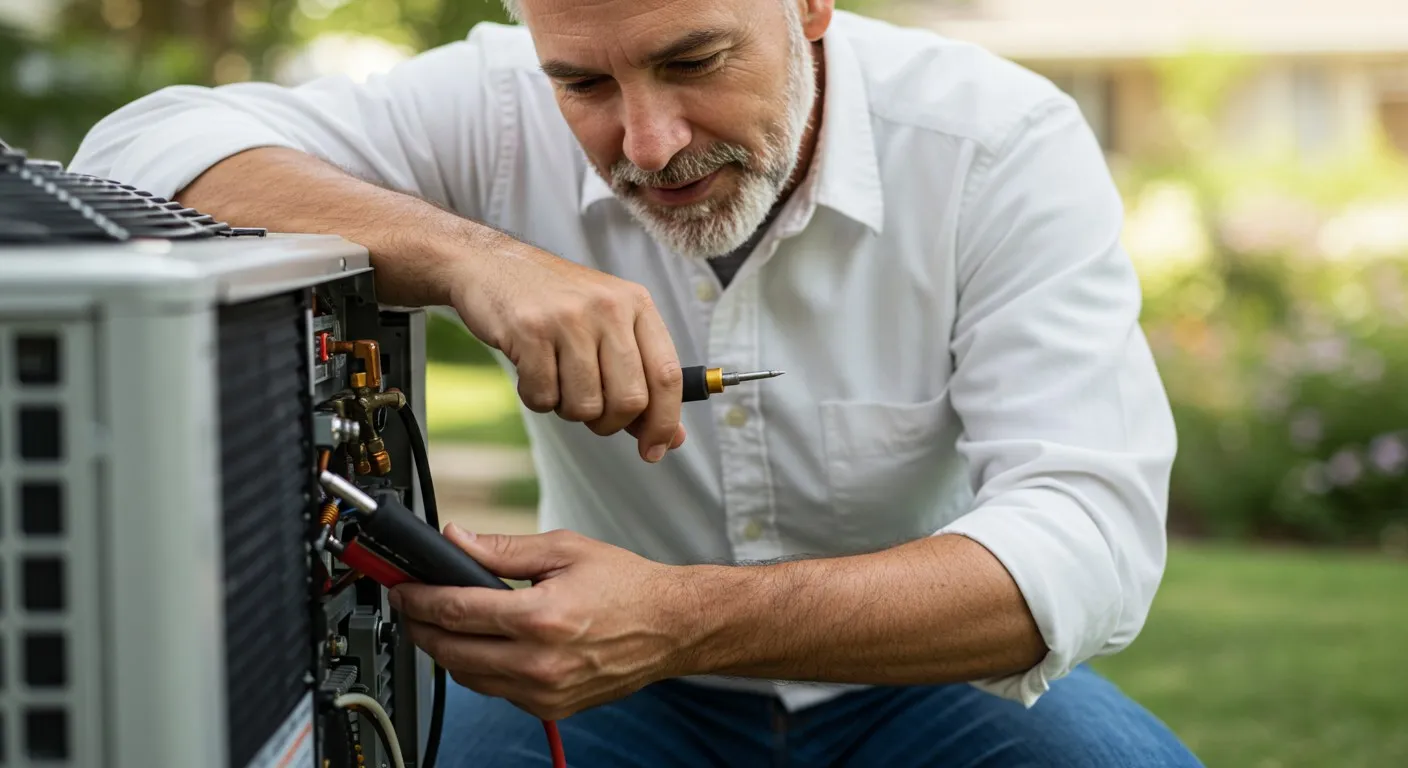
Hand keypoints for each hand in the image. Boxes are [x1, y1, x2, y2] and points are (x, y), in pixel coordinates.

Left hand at [390, 524, 698, 719]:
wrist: (671, 626)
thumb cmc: (626, 585)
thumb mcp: (564, 550)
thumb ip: (503, 549)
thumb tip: (457, 539)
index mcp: (542, 618)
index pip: (457, 611)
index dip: (419, 599)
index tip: (403, 588)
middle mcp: (540, 662)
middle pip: (451, 651)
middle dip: (420, 626)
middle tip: (410, 605)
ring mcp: (545, 692)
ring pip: (468, 677)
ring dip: (444, 650)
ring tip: (438, 623)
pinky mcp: (550, 707)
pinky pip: (496, 691)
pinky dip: (478, 668)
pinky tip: (479, 644)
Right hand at [448, 234, 686, 461]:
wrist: (490, 266)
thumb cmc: (555, 304)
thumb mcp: (606, 327)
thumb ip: (640, 378)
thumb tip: (672, 438)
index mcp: (636, 304)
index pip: (667, 375)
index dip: (664, 422)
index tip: (654, 450)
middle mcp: (609, 308)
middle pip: (630, 400)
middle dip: (610, 422)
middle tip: (590, 410)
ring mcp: (569, 318)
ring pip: (586, 406)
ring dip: (569, 409)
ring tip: (556, 379)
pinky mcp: (529, 331)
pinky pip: (544, 398)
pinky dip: (537, 398)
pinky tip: (530, 370)